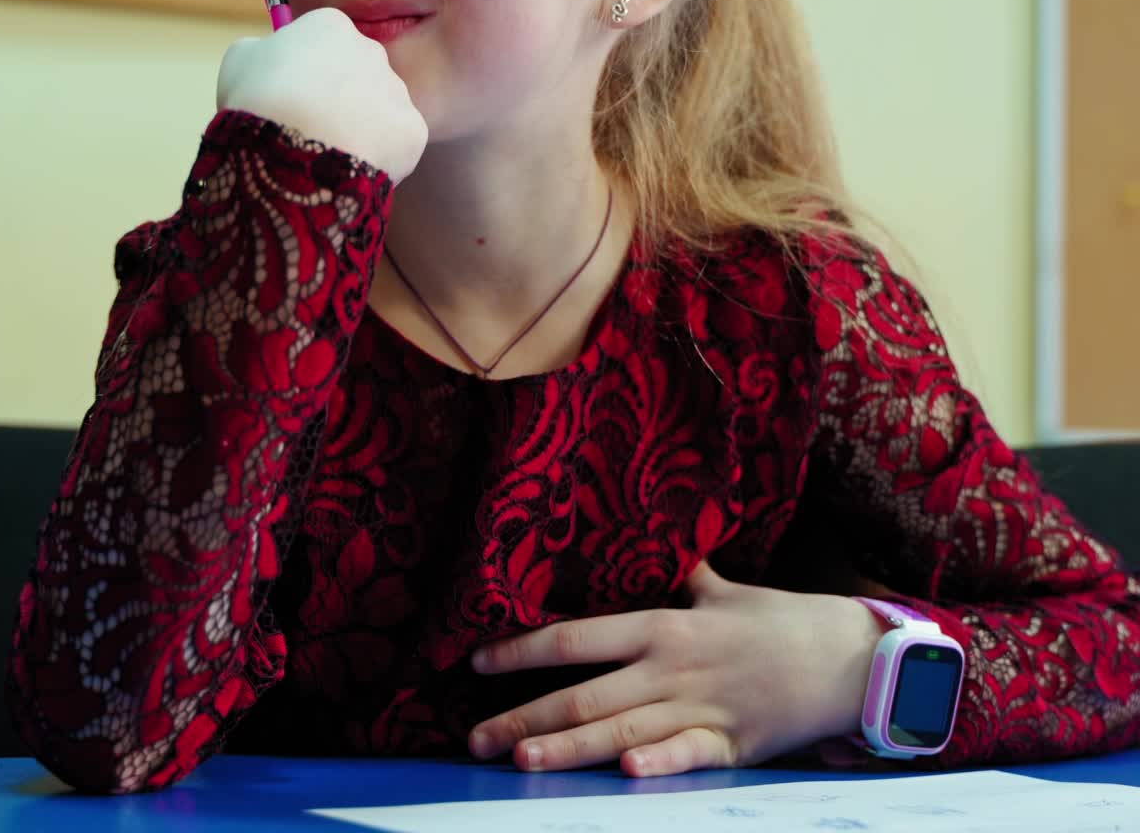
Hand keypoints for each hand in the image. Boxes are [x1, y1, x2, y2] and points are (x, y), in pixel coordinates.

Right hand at [217, 7, 427, 182]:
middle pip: (356, 77)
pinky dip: (379, 158)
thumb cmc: (258, 101)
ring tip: (329, 156)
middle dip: (338, 101)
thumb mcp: (238, 63)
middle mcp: (372, 51)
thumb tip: (267, 55)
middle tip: (309, 132)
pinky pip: (397, 144)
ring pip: (378, 112)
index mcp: (331, 27)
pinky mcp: (414, 130)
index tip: (290, 100)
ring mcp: (397, 91)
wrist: (292, 151)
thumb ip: (259, 51)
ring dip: (360, 130)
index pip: (324, 45)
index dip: (306, 75)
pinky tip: (352, 169)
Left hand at [468, 561, 882, 775]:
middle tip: (474, 737)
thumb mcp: (723, 591)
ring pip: (619, 731)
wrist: (846, 656)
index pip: (576, 637)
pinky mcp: (730, 745)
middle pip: (584, 694)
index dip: (523, 650)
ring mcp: (698, 708)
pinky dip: (657, 764)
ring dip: (567, 749)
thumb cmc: (780, 621)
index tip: (478, 661)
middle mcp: (670, 667)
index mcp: (662, 627)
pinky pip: (686, 757)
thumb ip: (684, 578)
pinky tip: (626, 775)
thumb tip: (659, 545)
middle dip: (525, 716)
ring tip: (519, 760)